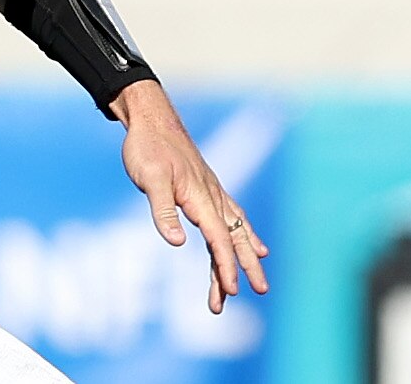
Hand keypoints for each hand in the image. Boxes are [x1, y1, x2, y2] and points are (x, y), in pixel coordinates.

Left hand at [111, 80, 268, 313]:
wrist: (151, 118)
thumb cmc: (147, 147)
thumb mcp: (149, 178)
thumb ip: (162, 210)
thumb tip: (178, 243)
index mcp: (200, 197)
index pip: (218, 239)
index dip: (226, 266)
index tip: (231, 291)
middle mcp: (212, 196)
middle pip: (235, 237)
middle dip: (247, 266)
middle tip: (262, 291)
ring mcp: (212, 191)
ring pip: (235, 229)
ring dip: (244, 255)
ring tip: (258, 280)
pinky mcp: (206, 188)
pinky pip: (231, 217)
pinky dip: (243, 234)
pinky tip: (252, 243)